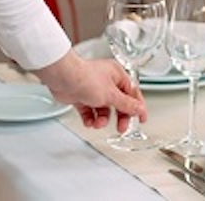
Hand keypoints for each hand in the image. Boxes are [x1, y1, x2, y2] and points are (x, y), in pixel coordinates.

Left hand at [32, 49, 146, 132]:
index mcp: (117, 75)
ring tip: (98, 123)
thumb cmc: (85, 78)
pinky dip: (90, 118)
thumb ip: (127, 105)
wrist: (63, 79)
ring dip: (102, 119)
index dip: (137, 107)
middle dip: (119, 117)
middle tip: (120, 128)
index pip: (132, 93)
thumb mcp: (111, 95)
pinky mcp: (82, 97)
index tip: (141, 119)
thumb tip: (139, 109)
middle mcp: (106, 81)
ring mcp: (94, 89)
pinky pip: (90, 112)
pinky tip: (89, 121)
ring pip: (104, 110)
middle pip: (119, 103)